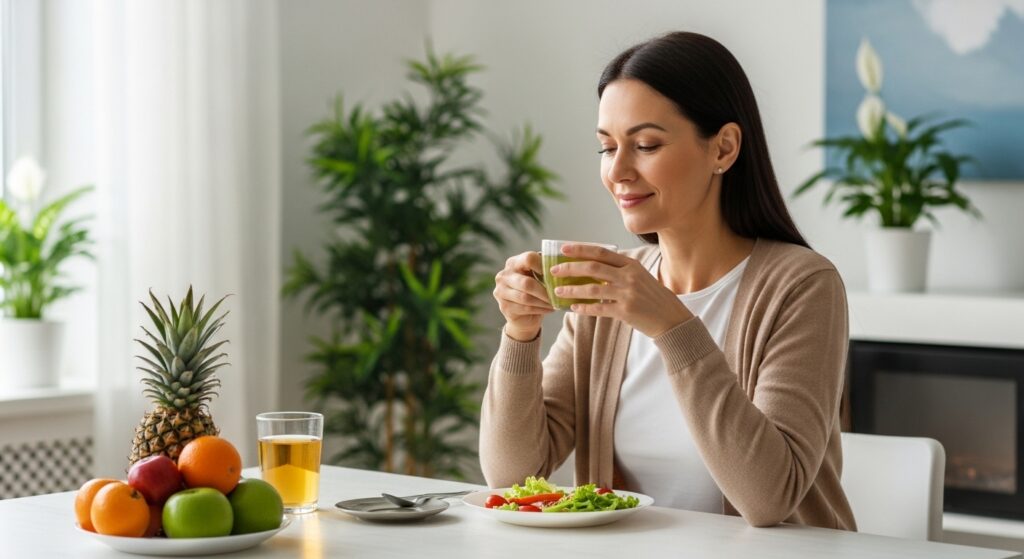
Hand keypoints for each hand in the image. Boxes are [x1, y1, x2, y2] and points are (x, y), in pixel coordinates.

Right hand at [493, 251, 554, 340]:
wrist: (523, 314)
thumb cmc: (535, 290)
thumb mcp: (538, 276)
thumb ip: (545, 269)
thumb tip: (563, 264)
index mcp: (513, 263)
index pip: (528, 259)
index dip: (543, 266)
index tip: (557, 274)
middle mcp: (503, 276)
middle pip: (526, 283)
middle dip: (545, 290)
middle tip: (559, 294)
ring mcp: (501, 292)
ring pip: (526, 298)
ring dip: (544, 301)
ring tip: (556, 303)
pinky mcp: (504, 307)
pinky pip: (525, 308)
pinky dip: (541, 309)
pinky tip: (550, 309)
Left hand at [549, 244, 691, 337]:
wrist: (671, 319)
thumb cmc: (653, 297)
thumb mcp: (640, 277)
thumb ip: (620, 270)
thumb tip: (592, 268)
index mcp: (631, 264)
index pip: (601, 252)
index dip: (580, 249)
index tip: (563, 249)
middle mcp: (629, 276)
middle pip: (592, 267)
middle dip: (570, 267)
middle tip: (554, 270)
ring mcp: (627, 293)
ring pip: (592, 288)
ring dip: (572, 289)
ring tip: (558, 290)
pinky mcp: (626, 311)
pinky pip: (598, 308)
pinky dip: (584, 308)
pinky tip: (573, 307)